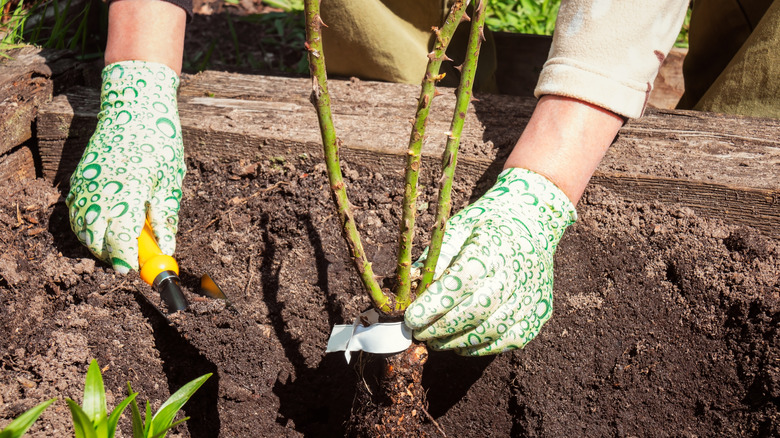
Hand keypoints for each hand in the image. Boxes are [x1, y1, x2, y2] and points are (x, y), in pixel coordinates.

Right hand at [66, 61, 184, 273]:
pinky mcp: (78, 179)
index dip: (126, 258)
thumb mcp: (170, 179)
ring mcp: (84, 183)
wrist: (134, 107)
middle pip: (95, 238)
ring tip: (121, 244)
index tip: (136, 269)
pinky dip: (87, 227)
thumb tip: (167, 247)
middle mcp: (99, 188)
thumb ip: (166, 215)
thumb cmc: (158, 142)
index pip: (119, 236)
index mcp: (126, 189)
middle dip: (111, 255)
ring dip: (98, 243)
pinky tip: (106, 227)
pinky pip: (76, 213)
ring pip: (82, 228)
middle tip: (131, 260)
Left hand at [404, 168, 576, 355]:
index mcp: (494, 247)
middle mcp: (517, 274)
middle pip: (476, 311)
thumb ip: (436, 258)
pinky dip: (480, 347)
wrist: (532, 223)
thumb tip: (411, 289)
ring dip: (457, 341)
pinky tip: (459, 343)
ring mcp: (531, 296)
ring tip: (434, 340)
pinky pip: (508, 340)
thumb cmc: (485, 227)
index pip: (462, 282)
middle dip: (441, 327)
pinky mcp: (539, 314)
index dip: (435, 304)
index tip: (411, 318)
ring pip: (491, 330)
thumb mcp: (457, 228)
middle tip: (418, 333)